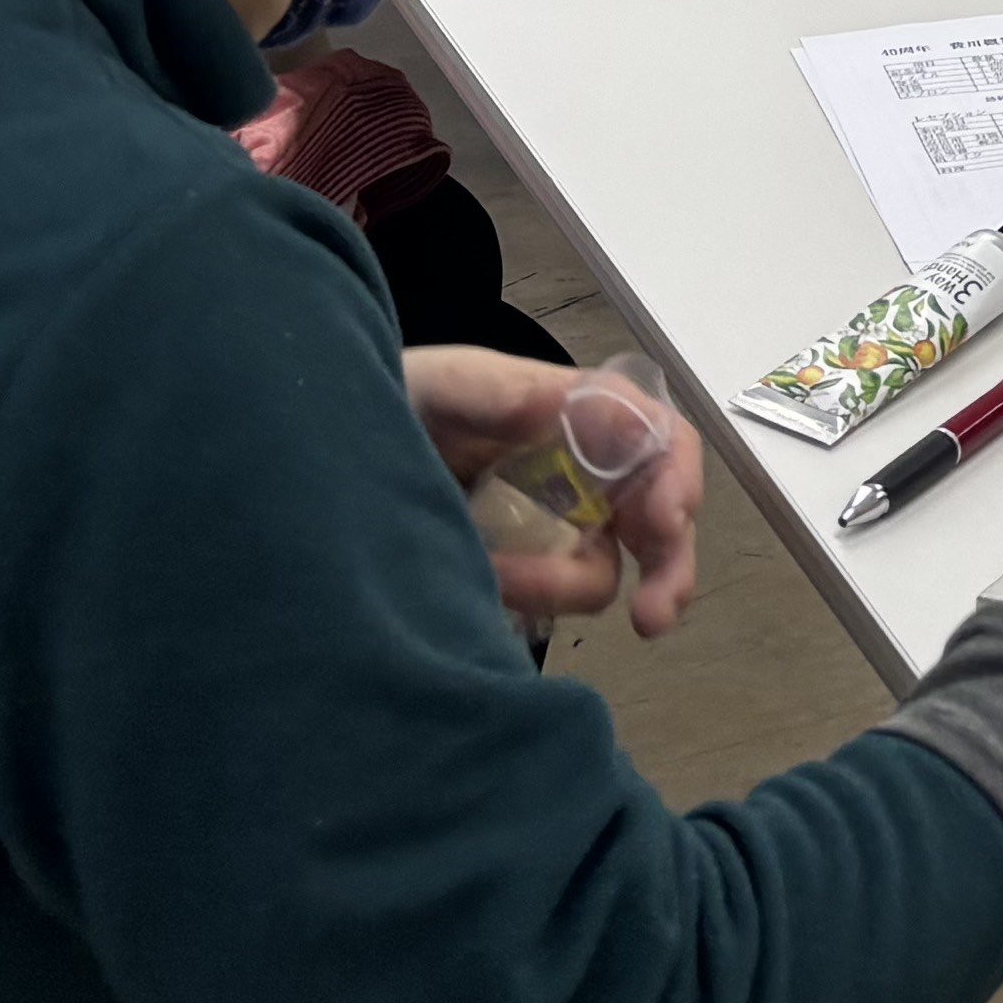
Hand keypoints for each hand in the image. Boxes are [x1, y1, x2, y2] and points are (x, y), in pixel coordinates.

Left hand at [408, 344, 703, 640]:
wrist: (328, 463)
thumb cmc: (392, 401)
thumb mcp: (436, 386)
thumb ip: (495, 391)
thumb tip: (565, 404)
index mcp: (572, 412)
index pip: (653, 434)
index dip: (674, 473)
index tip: (666, 520)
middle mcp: (578, 469)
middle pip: (654, 512)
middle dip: (667, 563)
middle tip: (651, 616)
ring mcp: (552, 524)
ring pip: (603, 567)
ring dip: (562, 585)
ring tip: (498, 582)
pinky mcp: (522, 569)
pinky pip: (553, 596)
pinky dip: (537, 601)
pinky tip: (493, 593)